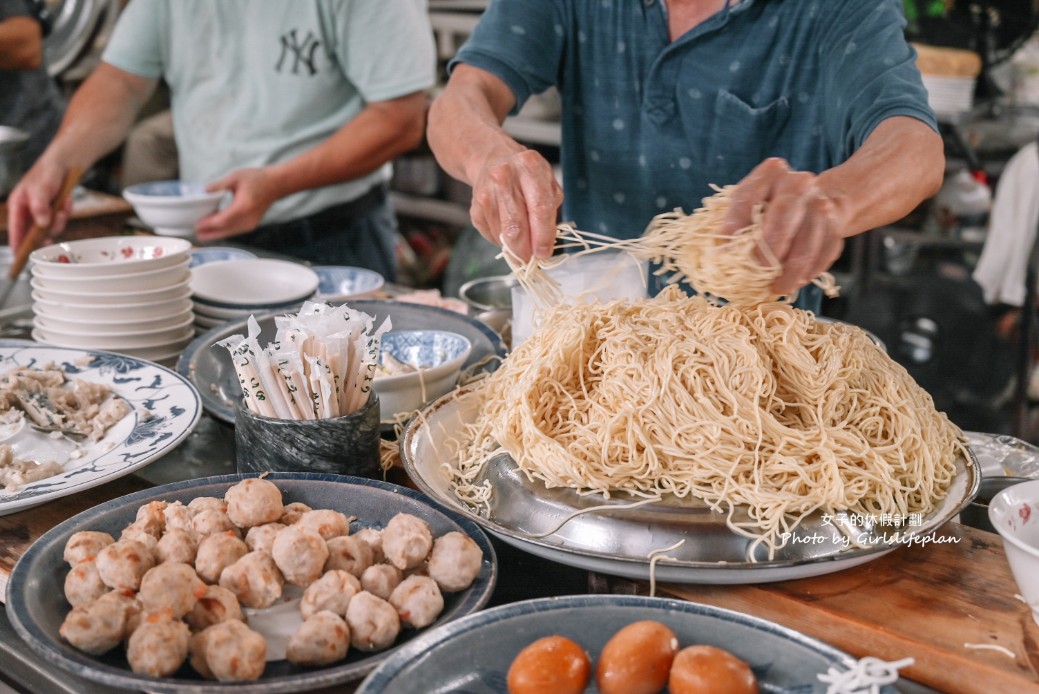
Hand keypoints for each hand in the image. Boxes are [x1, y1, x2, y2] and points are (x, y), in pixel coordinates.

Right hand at [5, 159, 73, 250]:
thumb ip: (40, 206)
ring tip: (62, 205)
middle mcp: (28, 211)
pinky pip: (61, 220)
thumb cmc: (48, 172)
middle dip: (45, 232)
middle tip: (51, 232)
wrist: (66, 164)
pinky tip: (65, 201)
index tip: (20, 257)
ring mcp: (42, 212)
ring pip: (51, 228)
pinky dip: (65, 212)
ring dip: (59, 219)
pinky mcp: (54, 212)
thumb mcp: (42, 188)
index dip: (17, 244)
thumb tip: (41, 223)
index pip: (15, 229)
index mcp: (18, 205)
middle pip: (34, 233)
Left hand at [194, 167, 279, 241]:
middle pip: (225, 230)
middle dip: (209, 233)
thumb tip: (204, 190)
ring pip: (230, 233)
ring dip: (216, 234)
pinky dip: (224, 231)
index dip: (208, 224)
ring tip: (202, 234)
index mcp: (243, 206)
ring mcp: (251, 223)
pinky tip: (215, 229)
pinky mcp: (251, 225)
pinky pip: (235, 231)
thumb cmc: (257, 179)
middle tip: (195, 233)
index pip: (222, 220)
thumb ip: (219, 184)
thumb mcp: (235, 176)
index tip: (197, 224)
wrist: (275, 184)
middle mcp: (248, 218)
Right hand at [469, 148, 561, 261]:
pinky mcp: (475, 206)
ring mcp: (486, 191)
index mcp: (530, 167)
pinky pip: (490, 234)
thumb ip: (549, 212)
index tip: (544, 253)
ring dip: (514, 248)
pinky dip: (501, 240)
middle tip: (531, 260)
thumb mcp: (546, 183)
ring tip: (522, 246)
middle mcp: (505, 176)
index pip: (539, 208)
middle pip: (516, 226)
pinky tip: (507, 230)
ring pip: (502, 234)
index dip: (542, 236)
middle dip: (525, 250)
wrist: (491, 158)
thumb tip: (544, 246)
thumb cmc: (525, 175)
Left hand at [722, 158, 846, 296]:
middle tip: (760, 269)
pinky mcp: (836, 223)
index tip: (726, 249)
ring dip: (793, 268)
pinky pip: (826, 250)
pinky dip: (811, 270)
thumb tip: (723, 251)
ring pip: (809, 237)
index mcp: (770, 172)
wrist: (812, 201)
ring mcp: (821, 201)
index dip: (736, 222)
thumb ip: (736, 222)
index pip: (748, 195)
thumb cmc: (770, 207)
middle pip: (784, 212)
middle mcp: (798, 182)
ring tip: (779, 287)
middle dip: (770, 245)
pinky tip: (798, 281)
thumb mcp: (748, 205)